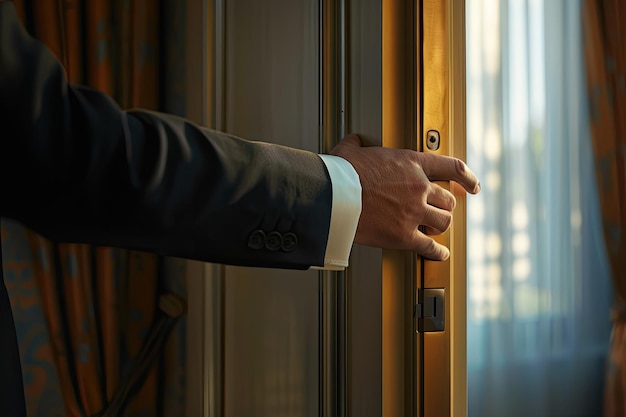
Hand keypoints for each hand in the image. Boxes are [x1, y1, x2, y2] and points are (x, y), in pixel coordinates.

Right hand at [330, 134, 479, 260]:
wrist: (334, 196)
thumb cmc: (341, 174)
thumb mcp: (351, 151)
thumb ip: (359, 145)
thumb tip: (354, 142)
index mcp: (411, 163)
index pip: (451, 167)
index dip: (467, 177)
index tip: (473, 185)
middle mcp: (419, 187)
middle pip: (448, 200)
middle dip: (444, 206)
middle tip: (439, 210)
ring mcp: (414, 212)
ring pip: (443, 222)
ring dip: (439, 226)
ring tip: (433, 229)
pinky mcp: (404, 235)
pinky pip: (429, 246)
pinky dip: (437, 251)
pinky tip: (439, 253)